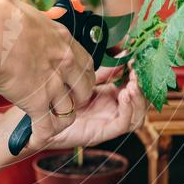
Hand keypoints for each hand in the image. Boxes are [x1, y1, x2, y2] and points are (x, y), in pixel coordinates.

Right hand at [0, 0, 95, 149]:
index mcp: (61, 38)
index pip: (86, 61)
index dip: (79, 74)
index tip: (70, 78)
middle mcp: (64, 62)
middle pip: (84, 88)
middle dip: (75, 97)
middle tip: (62, 100)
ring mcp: (52, 83)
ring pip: (69, 110)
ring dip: (58, 116)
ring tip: (47, 118)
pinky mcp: (37, 102)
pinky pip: (48, 126)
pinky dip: (42, 133)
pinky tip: (34, 135)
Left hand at [33, 66, 148, 150]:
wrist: (40, 116)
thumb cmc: (59, 96)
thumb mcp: (85, 79)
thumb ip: (105, 69)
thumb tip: (125, 51)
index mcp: (111, 94)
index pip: (135, 86)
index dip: (140, 74)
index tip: (138, 59)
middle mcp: (114, 109)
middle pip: (142, 102)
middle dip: (143, 86)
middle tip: (138, 71)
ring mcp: (110, 122)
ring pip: (138, 115)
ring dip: (139, 99)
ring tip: (132, 85)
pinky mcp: (103, 132)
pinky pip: (124, 124)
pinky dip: (128, 109)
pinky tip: (124, 95)